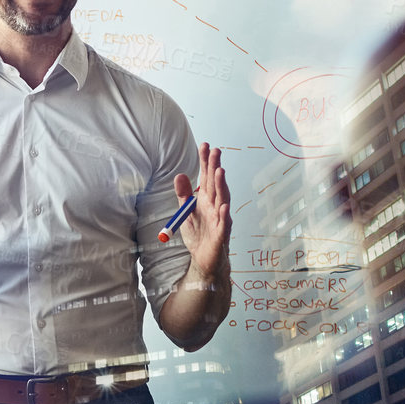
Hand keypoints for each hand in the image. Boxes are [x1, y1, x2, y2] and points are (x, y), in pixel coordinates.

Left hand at [173, 142, 230, 278]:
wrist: (203, 258)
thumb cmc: (198, 234)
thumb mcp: (185, 211)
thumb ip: (183, 194)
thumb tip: (180, 175)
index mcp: (206, 199)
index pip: (206, 177)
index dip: (206, 162)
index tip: (205, 145)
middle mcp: (215, 206)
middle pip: (216, 184)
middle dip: (215, 167)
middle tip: (215, 151)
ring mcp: (220, 219)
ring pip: (222, 200)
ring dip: (222, 186)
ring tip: (220, 171)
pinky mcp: (221, 235)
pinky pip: (224, 225)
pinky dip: (224, 216)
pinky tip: (224, 206)